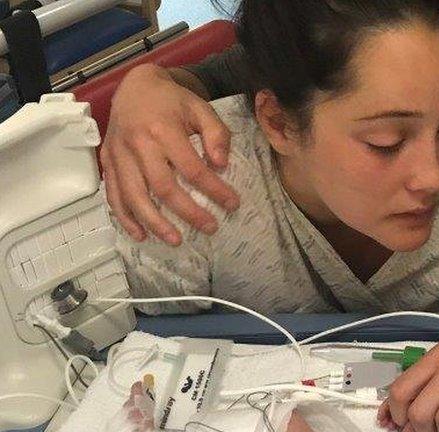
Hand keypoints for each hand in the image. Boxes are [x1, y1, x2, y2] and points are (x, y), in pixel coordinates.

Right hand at [101, 64, 238, 244]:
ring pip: (134, 196)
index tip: (232, 204)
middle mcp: (137, 144)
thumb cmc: (172, 100)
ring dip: (154, 222)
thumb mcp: (201, 108)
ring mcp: (118, 155)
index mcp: (163, 130)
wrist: (135, 85)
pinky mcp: (107, 162)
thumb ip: (216, 134)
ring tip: (175, 240)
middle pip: (163, 187)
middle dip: (188, 212)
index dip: (214, 189)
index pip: (192, 168)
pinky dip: (125, 217)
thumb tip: (222, 164)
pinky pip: (113, 194)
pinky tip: (140, 234)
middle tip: (210, 227)